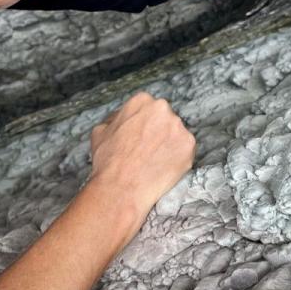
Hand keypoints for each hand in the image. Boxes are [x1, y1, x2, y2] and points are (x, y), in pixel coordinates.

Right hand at [89, 92, 195, 226]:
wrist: (121, 188)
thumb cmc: (109, 162)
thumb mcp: (101, 131)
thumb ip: (116, 118)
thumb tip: (123, 117)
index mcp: (142, 101)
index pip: (150, 109)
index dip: (146, 126)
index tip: (143, 138)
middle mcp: (162, 109)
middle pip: (166, 120)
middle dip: (160, 133)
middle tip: (150, 151)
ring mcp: (178, 126)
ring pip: (177, 135)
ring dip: (170, 146)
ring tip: (155, 162)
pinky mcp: (189, 145)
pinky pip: (186, 150)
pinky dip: (178, 159)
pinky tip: (164, 168)